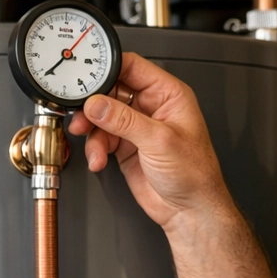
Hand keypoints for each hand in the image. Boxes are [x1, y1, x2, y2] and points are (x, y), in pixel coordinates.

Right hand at [66, 52, 235, 229]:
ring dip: (93, 130)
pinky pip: (101, 138)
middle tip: (82, 114)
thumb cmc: (194, 173)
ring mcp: (137, 127)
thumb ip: (125, 120)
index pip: (133, 67)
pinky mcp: (126, 146)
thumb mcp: (159, 140)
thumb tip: (97, 104)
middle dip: (94, 104)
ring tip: (93, 144)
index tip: (86, 75)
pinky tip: (99, 159)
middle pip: (111, 91)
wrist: (189, 210)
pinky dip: (95, 148)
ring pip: (102, 116)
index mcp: (168, 95)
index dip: (108, 68)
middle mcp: (152, 107)